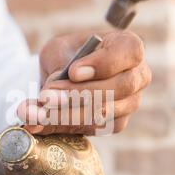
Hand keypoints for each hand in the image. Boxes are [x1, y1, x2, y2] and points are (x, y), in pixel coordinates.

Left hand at [17, 31, 151, 135]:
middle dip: (80, 94)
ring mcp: (130, 102)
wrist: (62, 77)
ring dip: (68, 113)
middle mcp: (137, 76)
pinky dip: (65, 125)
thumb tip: (47, 94)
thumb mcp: (58, 51)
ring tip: (37, 112)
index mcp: (128, 47)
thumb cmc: (67, 55)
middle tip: (46, 97)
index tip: (73, 72)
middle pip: (120, 87)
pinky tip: (41, 122)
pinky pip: (95, 128)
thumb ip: (56, 67)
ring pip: (106, 112)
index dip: (103, 64)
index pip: (130, 52)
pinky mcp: (117, 123)